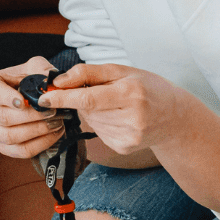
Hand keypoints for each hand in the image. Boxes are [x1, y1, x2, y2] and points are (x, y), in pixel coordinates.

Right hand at [0, 57, 66, 158]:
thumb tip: (50, 77)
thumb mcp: (33, 67)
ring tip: (57, 121)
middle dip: (31, 116)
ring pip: (11, 136)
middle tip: (52, 111)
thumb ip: (42, 68)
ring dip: (37, 130)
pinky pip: (20, 151)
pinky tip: (54, 134)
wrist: (29, 98)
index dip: (6, 98)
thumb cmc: (28, 80)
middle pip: (3, 117)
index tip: (23, 101)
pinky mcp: (2, 146)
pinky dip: (40, 144)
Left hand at [35, 64, 189, 156]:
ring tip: (116, 105)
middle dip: (82, 100)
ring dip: (94, 112)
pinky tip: (120, 118)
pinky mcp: (123, 148)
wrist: (174, 117)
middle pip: (87, 110)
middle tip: (102, 92)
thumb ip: (88, 73)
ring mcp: (128, 137)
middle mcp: (131, 118)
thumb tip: (59, 81)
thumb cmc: (148, 88)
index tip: (44, 98)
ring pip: (91, 122)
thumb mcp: (123, 71)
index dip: (63, 98)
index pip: (87, 98)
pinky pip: (98, 133)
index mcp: (131, 94)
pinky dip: (102, 123)